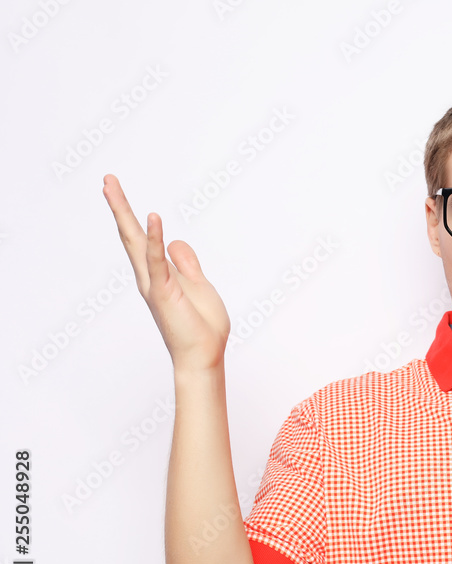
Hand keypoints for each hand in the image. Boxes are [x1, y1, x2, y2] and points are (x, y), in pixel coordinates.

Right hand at [103, 174, 229, 371]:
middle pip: (130, 235)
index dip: (133, 215)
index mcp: (159, 274)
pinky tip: (151, 217)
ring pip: (135, 242)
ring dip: (125, 214)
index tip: (120, 191)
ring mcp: (155, 283)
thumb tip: (175, 242)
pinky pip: (158, 260)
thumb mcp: (197, 285)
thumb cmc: (201, 326)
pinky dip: (155, 239)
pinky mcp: (165, 291)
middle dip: (120, 207)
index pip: (142, 240)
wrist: (203, 356)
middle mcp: (150, 277)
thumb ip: (186, 264)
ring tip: (112, 187)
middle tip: (107, 179)